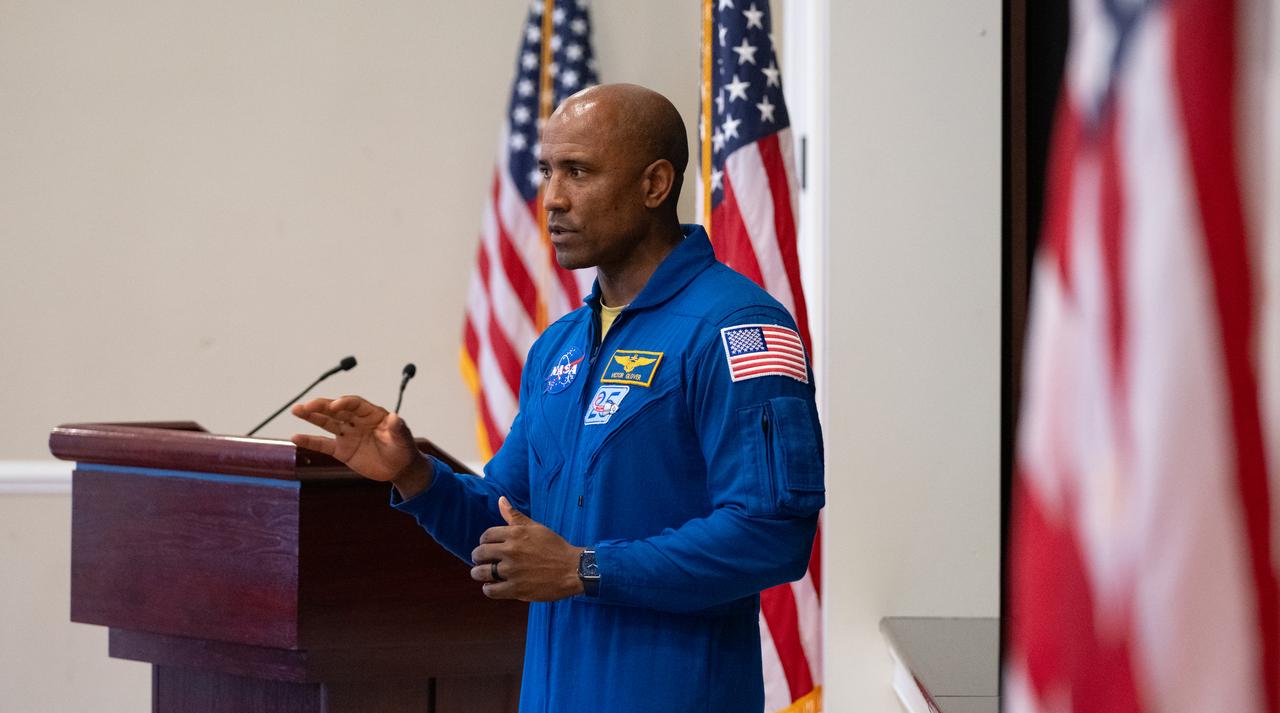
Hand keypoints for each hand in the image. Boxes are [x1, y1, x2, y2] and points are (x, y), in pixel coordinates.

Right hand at [290, 395, 430, 497]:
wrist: (399, 467)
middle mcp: (357, 421)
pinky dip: (310, 441)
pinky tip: (295, 437)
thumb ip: (398, 429)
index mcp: (372, 414)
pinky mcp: (342, 450)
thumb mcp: (404, 439)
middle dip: (322, 406)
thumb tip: (395, 417)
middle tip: (306, 405)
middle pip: (336, 411)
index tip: (334, 406)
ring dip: (311, 417)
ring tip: (296, 410)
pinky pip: (323, 444)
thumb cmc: (403, 448)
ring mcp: (348, 434)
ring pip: (327, 423)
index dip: (344, 403)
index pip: (355, 404)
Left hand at [471, 497, 584, 601]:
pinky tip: (493, 586)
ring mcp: (512, 571)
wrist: (573, 569)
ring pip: (480, 572)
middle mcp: (511, 551)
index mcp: (516, 534)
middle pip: (480, 553)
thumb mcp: (536, 527)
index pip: (486, 535)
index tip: (488, 546)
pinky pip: (491, 590)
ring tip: (484, 574)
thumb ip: (515, 516)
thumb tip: (501, 499)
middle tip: (482, 560)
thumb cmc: (555, 547)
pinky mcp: (516, 588)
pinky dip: (488, 588)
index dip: (484, 541)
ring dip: (479, 573)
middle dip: (478, 557)